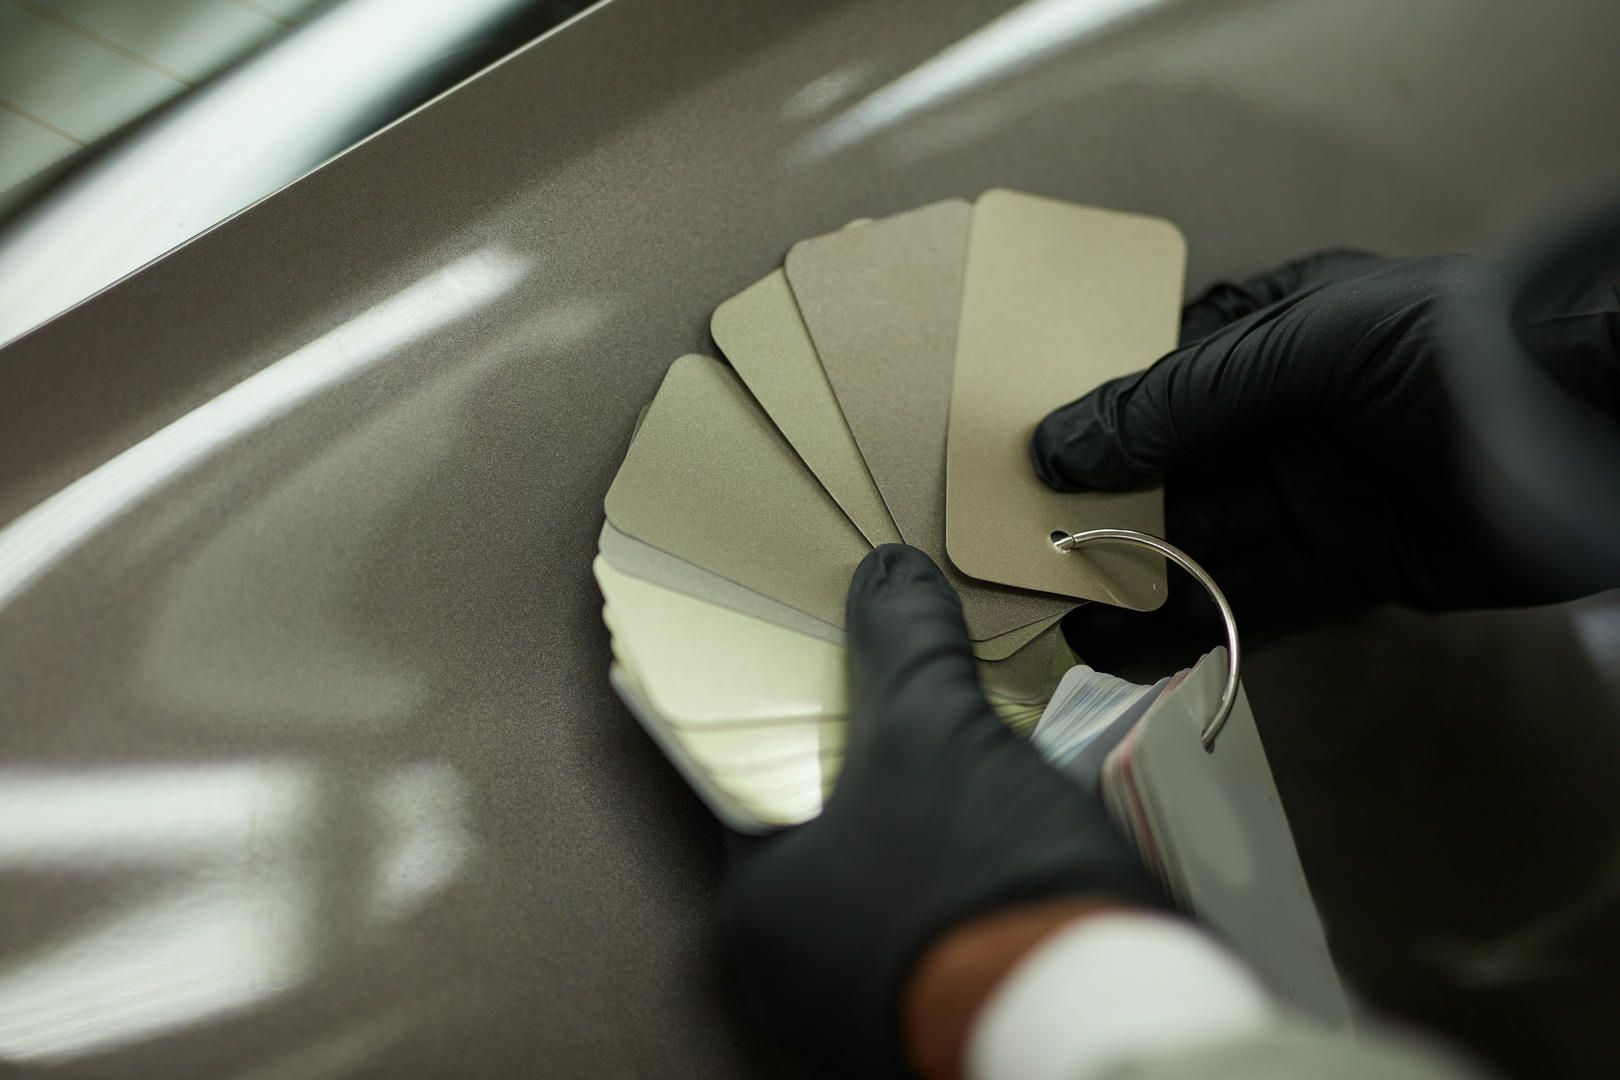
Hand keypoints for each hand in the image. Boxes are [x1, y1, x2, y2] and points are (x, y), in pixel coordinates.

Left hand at [721, 545, 1162, 1077]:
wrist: (1099, 1025)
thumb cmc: (977, 875)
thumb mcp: (936, 732)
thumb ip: (902, 644)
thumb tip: (887, 572)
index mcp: (760, 900)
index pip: (749, 775)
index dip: (787, 707)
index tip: (818, 658)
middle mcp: (790, 965)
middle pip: (821, 825)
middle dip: (864, 760)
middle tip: (897, 694)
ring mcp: (861, 1003)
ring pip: (880, 874)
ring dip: (916, 816)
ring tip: (955, 747)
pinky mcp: (936, 1018)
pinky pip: (931, 920)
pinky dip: (953, 872)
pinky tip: (995, 829)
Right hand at [1031, 251, 1619, 636]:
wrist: (1597, 429)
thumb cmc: (1446, 352)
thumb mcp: (1300, 350)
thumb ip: (1178, 400)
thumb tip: (1055, 444)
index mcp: (1273, 331)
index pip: (1155, 376)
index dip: (1087, 418)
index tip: (1012, 464)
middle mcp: (1287, 411)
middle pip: (1171, 469)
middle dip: (1098, 511)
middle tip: (1017, 556)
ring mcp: (1318, 491)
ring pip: (1203, 539)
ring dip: (1132, 577)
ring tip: (1053, 615)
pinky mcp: (1353, 566)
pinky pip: (1255, 597)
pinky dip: (1192, 623)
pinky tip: (1128, 646)